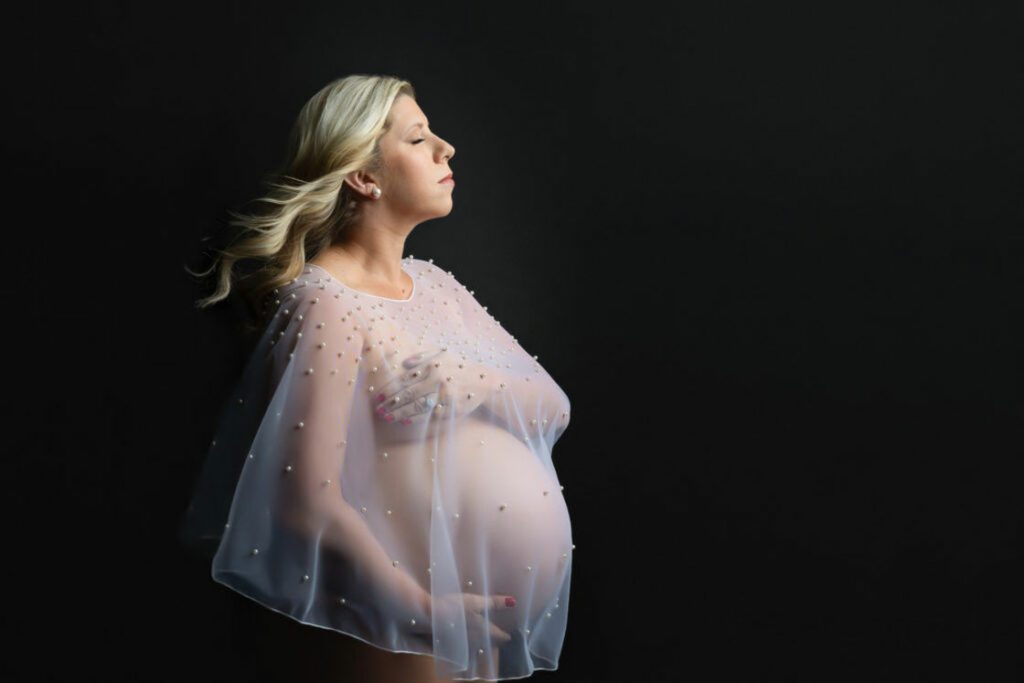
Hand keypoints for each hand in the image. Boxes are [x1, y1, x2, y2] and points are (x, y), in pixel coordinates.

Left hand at [373, 348, 491, 425]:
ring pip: (417, 406)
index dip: (390, 388)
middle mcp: (438, 380)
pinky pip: (430, 415)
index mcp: (433, 366)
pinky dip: (416, 419)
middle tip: (378, 409)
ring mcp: (445, 395)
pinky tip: (405, 421)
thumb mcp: (442, 354)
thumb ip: (422, 357)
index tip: (377, 395)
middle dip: (391, 403)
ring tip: (387, 417)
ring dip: (400, 413)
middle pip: (409, 394)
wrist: (483, 381)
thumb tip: (404, 364)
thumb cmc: (459, 366)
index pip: (405, 379)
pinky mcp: (451, 408)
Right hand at [413, 590, 516, 645]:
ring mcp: (462, 647)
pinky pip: (464, 651)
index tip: (509, 635)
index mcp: (483, 631)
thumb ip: (494, 603)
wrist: (428, 619)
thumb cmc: (454, 608)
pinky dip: (467, 648)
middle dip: (493, 642)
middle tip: (497, 639)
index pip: (499, 636)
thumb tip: (513, 602)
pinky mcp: (451, 648)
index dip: (505, 635)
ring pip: (476, 649)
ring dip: (480, 646)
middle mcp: (475, 642)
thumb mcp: (475, 602)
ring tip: (481, 641)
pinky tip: (463, 643)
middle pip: (488, 644)